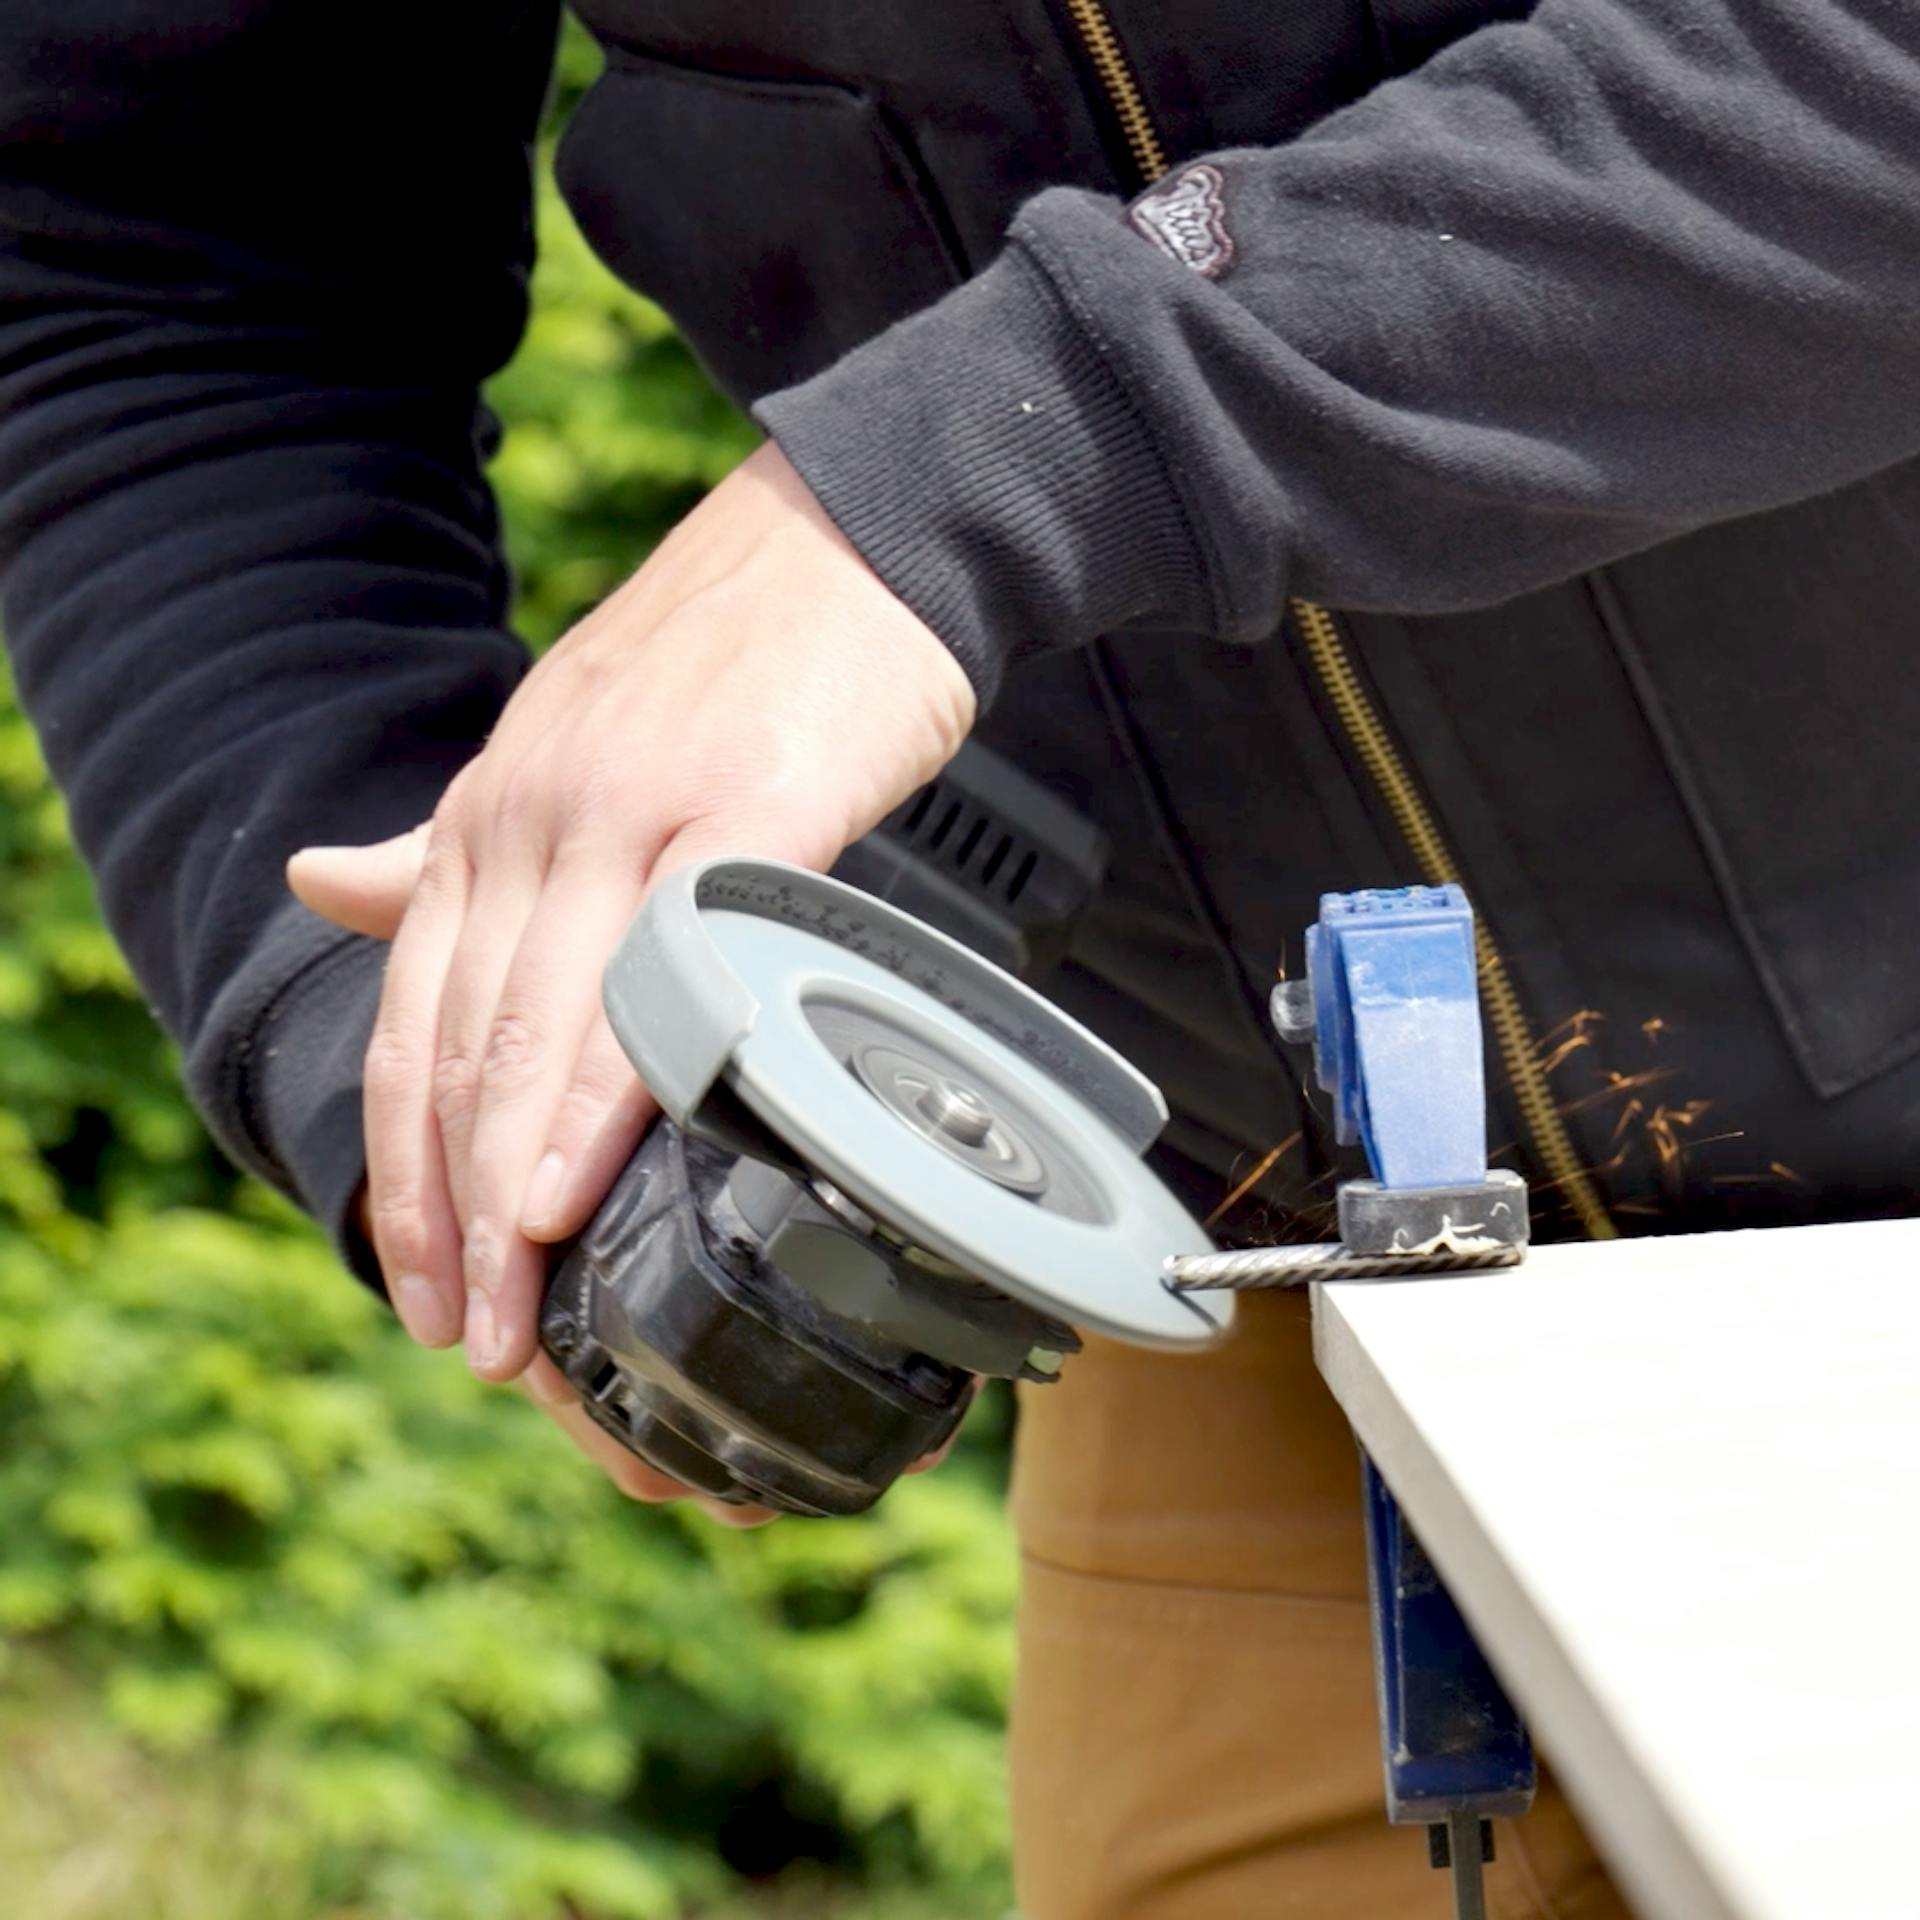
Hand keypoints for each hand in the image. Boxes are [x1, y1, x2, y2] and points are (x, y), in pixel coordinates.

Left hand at [292, 441, 973, 1424]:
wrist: (866, 535)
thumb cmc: (738, 660)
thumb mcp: (560, 741)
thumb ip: (446, 839)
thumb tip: (320, 881)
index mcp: (497, 810)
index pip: (415, 1013)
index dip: (402, 1159)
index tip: (415, 1281)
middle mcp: (540, 813)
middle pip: (466, 1044)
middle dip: (451, 1211)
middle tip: (469, 1340)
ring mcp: (639, 809)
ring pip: (541, 1025)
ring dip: (510, 1182)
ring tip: (515, 1304)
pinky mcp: (751, 811)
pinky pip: (661, 972)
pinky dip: (608, 1086)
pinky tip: (587, 1176)